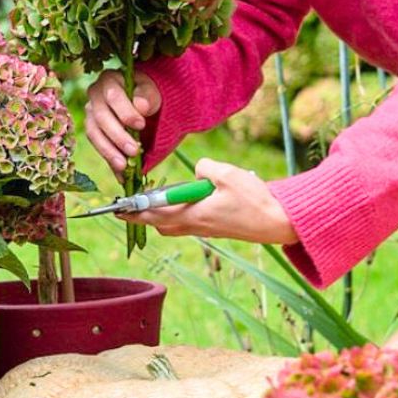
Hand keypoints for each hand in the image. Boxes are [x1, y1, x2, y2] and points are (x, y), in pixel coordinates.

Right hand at [85, 70, 161, 176]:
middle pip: (101, 117)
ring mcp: (91, 114)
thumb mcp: (152, 90)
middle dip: (118, 136)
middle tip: (134, 150)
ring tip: (124, 166)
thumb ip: (148, 95)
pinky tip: (121, 175)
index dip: (125, 111)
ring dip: (109, 151)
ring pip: (94, 134)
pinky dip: (110, 161)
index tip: (141, 124)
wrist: (143, 102)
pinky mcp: (95, 132)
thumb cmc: (147, 92)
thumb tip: (140, 106)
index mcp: (108, 80)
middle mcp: (94, 96)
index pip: (112, 96)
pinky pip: (99, 148)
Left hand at [119, 157, 298, 245]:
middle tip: (130, 205)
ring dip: (161, 215)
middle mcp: (197, 226)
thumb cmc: (255, 200)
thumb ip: (206, 168)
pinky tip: (183, 200)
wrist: (278, 222)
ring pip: (174, 225)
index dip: (136, 211)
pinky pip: (187, 223)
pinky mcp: (214, 228)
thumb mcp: (228, 175)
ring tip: (155, 199)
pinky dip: (177, 214)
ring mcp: (206, 229)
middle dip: (144, 215)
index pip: (157, 215)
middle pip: (161, 224)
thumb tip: (197, 170)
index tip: (119, 209)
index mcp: (195, 215)